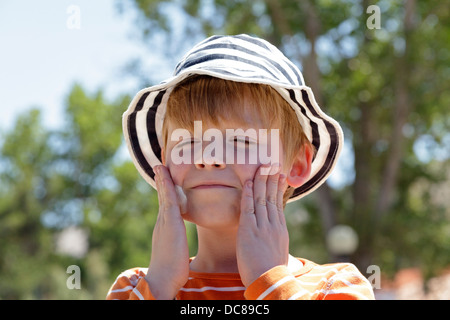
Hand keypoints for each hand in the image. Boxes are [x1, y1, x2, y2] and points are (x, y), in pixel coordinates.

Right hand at [145, 165, 189, 298]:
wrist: (162, 279)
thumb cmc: (171, 270)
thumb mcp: (175, 252)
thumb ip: (175, 245)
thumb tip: (177, 248)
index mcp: (165, 228)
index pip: (166, 205)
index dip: (166, 192)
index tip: (165, 180)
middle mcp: (162, 222)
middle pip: (163, 197)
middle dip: (161, 181)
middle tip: (159, 167)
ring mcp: (164, 221)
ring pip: (164, 195)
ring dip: (162, 179)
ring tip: (160, 166)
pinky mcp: (170, 222)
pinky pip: (170, 199)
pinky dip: (167, 186)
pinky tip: (165, 175)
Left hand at [236, 164, 288, 287]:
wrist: (270, 281)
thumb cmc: (272, 272)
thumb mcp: (279, 252)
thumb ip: (276, 240)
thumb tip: (275, 238)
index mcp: (280, 229)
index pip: (278, 203)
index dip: (278, 188)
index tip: (279, 176)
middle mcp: (273, 224)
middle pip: (271, 197)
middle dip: (271, 179)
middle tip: (271, 165)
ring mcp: (262, 226)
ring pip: (261, 198)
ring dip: (260, 181)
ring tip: (261, 168)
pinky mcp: (249, 230)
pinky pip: (248, 208)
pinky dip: (248, 194)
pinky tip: (247, 183)